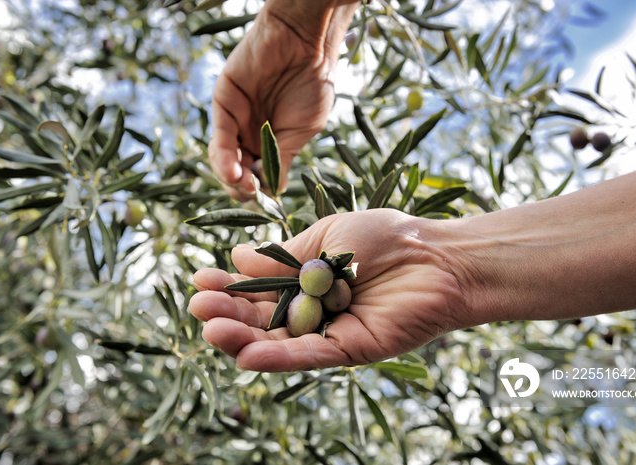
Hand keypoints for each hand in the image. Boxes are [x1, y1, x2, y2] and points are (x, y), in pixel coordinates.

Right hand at [189, 209, 470, 371]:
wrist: (437, 256)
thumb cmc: (386, 237)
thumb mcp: (325, 236)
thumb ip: (283, 255)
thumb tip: (237, 258)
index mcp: (303, 281)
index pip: (257, 290)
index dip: (228, 287)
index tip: (199, 278)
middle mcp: (312, 310)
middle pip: (261, 320)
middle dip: (228, 313)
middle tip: (198, 306)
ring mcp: (328, 332)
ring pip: (278, 342)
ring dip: (243, 340)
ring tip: (210, 329)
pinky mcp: (349, 350)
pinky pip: (309, 356)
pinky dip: (278, 357)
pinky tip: (247, 355)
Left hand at [208, 0, 358, 199]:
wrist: (306, 45)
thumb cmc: (312, 83)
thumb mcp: (302, 132)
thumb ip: (283, 160)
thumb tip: (274, 193)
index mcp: (270, 143)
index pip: (256, 178)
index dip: (258, 193)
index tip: (265, 198)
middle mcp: (249, 134)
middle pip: (236, 173)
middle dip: (241, 189)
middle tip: (251, 193)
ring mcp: (235, 120)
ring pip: (223, 160)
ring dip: (231, 178)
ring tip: (243, 185)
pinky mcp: (223, 105)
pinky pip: (219, 138)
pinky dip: (224, 159)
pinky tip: (234, 172)